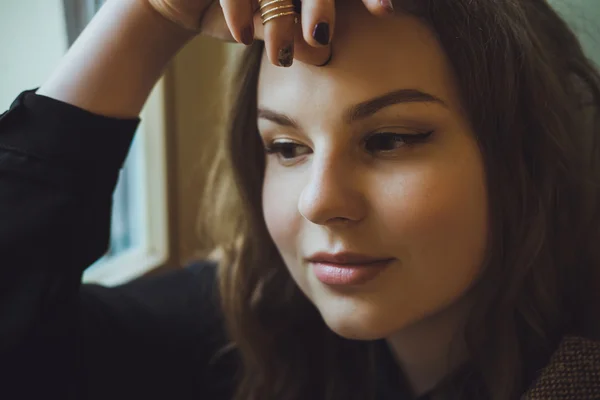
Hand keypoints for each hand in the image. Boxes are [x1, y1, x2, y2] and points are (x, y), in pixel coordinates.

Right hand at [147, 0, 394, 66]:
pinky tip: (243, 36)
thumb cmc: (248, 16)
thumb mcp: (279, 30)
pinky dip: (239, 10)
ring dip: (280, 19)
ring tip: (280, 55)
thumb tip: (322, 50)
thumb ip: (303, 36)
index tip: (385, 11)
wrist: (189, 1)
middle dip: (321, 5)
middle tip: (322, 37)